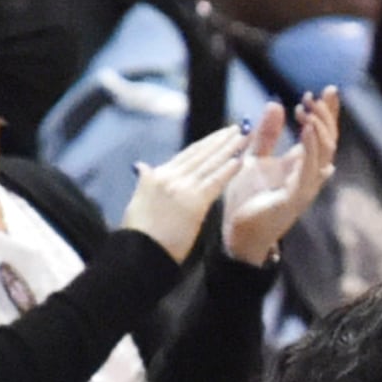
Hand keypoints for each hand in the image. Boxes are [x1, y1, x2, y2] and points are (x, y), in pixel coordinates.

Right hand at [118, 121, 249, 260]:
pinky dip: (229, 169)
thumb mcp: (137, 201)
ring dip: (229, 148)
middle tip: (238, 129)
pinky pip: (215, 181)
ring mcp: (183, 188)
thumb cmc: (137, 234)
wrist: (138, 252)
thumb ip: (145, 181)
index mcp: (157, 176)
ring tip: (244, 136)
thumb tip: (141, 166)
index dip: (206, 144)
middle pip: (201, 154)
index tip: (219, 135)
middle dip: (221, 140)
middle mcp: (170, 176)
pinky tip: (240, 159)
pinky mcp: (195, 203)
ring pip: (211, 163)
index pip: (187, 155)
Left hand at [216, 92, 340, 266]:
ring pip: (326, 153)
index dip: (328, 113)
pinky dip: (312, 147)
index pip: (323, 135)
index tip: (326, 90)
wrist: (237, 233)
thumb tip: (276, 104)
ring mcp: (305, 187)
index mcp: (300, 165)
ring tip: (308, 107)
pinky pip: (310, 169)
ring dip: (320, 127)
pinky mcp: (296, 197)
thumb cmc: (246, 200)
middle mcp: (308, 175)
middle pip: (330, 141)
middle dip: (326, 115)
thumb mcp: (253, 158)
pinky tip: (307, 128)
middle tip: (313, 95)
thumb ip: (266, 134)